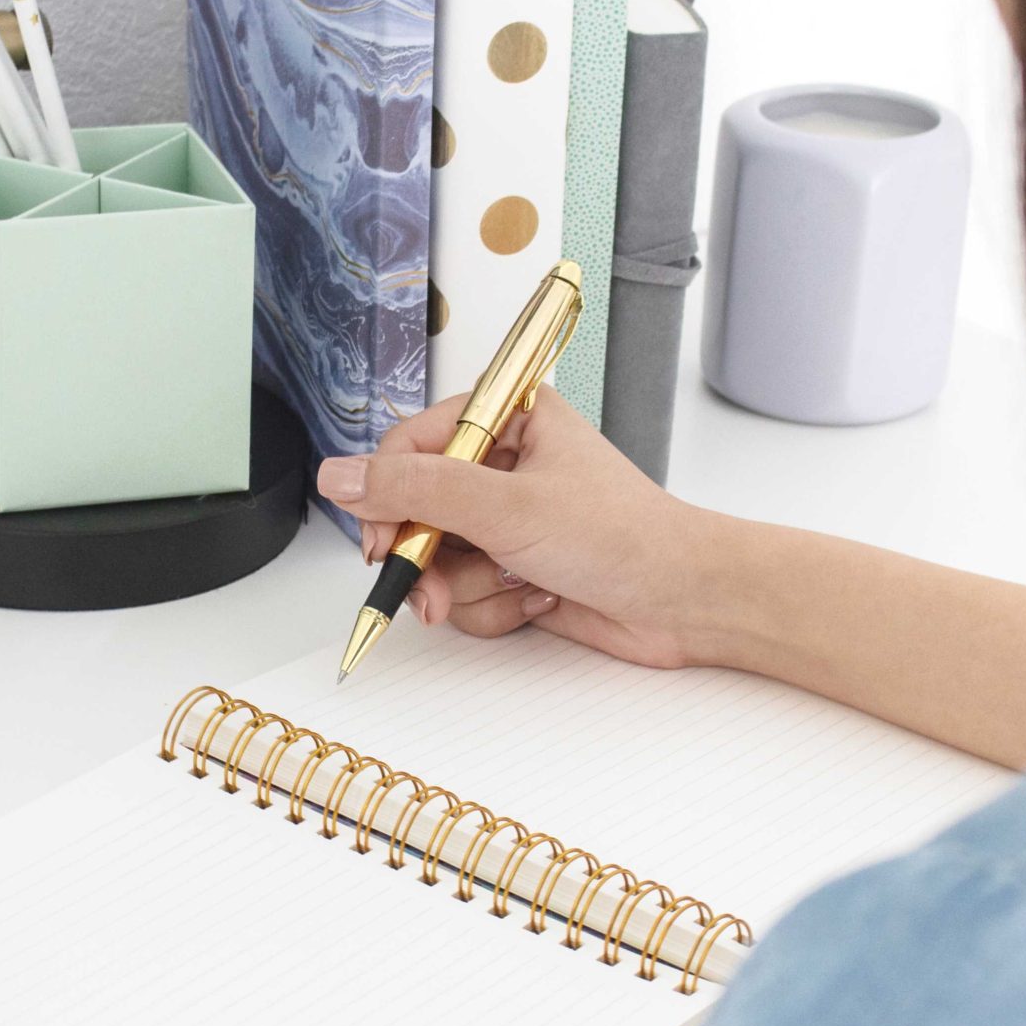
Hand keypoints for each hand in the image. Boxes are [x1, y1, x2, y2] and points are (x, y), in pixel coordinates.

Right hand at [318, 387, 741, 668]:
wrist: (685, 602)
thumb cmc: (625, 537)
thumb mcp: (506, 506)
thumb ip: (415, 490)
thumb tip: (340, 477)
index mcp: (507, 418)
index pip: (410, 446)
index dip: (386, 497)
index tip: (382, 541)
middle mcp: (505, 465)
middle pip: (416, 510)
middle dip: (429, 558)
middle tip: (436, 586)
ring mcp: (509, 521)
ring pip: (438, 560)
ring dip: (469, 588)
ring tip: (518, 587)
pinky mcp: (516, 569)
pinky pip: (465, 593)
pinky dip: (494, 607)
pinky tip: (538, 598)